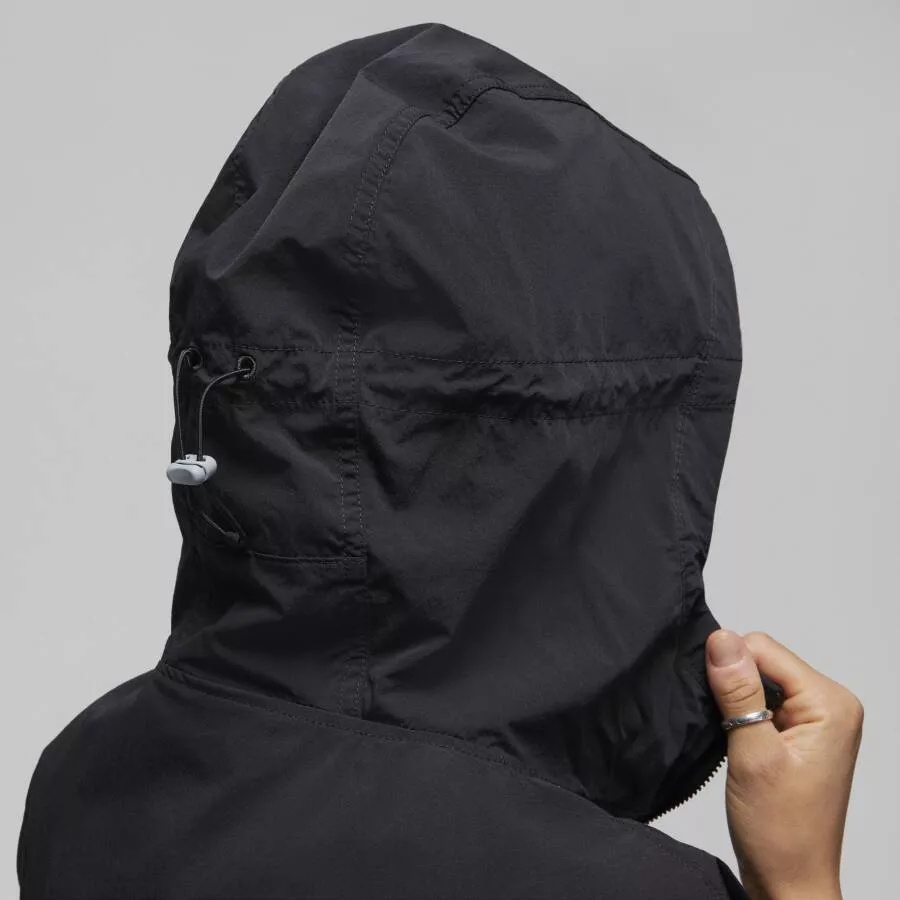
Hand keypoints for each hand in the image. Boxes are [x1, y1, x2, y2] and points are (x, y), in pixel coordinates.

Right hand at [705, 630, 862, 899]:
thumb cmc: (779, 829)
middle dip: (733, 685)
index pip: (764, 649)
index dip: (730, 669)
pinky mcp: (799, 733)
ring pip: (758, 679)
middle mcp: (829, 704)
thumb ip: (738, 692)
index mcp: (830, 702)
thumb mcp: (753, 755)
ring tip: (730, 738)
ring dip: (735, 702)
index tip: (716, 706)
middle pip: (762, 660)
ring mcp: (815, 719)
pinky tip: (735, 740)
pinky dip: (740, 715)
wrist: (789, 882)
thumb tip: (720, 637)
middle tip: (725, 728)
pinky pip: (761, 700)